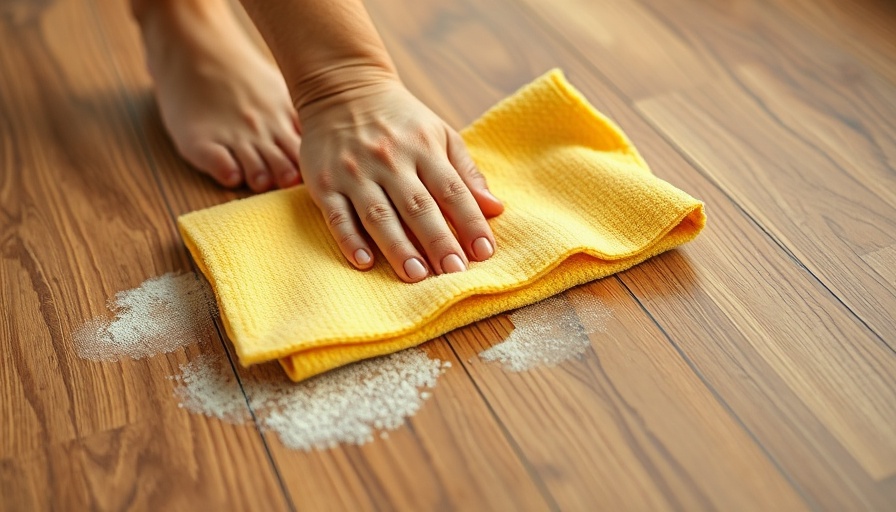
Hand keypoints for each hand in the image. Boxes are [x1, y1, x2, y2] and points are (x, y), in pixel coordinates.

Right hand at [297, 78, 503, 281]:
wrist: (342, 88)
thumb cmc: (400, 120)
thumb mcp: (440, 134)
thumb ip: (466, 173)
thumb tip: (495, 209)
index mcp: (423, 148)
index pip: (452, 191)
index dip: (470, 222)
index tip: (484, 252)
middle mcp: (390, 160)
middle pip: (418, 207)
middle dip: (438, 241)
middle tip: (454, 272)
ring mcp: (354, 172)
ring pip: (379, 215)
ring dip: (398, 247)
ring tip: (417, 275)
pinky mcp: (324, 183)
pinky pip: (337, 216)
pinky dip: (350, 240)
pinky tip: (365, 263)